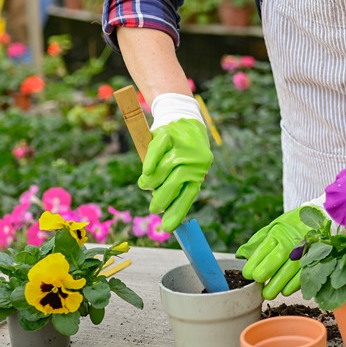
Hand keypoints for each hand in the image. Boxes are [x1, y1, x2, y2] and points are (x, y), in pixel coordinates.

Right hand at [137, 118, 211, 232]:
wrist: (185, 118)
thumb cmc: (182, 150)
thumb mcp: (184, 168)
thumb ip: (175, 186)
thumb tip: (163, 211)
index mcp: (199, 170)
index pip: (189, 194)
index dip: (178, 212)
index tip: (168, 227)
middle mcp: (194, 158)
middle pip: (175, 184)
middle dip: (162, 200)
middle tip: (154, 208)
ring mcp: (181, 145)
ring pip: (163, 169)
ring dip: (151, 182)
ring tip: (147, 185)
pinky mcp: (167, 133)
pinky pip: (157, 149)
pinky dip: (150, 162)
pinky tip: (146, 173)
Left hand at [237, 204, 327, 299]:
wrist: (319, 218)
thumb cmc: (291, 226)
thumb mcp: (273, 228)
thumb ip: (257, 241)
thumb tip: (241, 254)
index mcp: (278, 233)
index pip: (263, 249)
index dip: (253, 263)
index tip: (247, 274)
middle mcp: (291, 242)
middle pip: (277, 258)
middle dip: (264, 272)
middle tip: (257, 282)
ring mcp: (304, 252)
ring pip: (290, 270)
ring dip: (277, 284)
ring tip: (268, 293)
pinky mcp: (313, 261)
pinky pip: (302, 275)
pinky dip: (292, 285)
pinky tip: (284, 290)